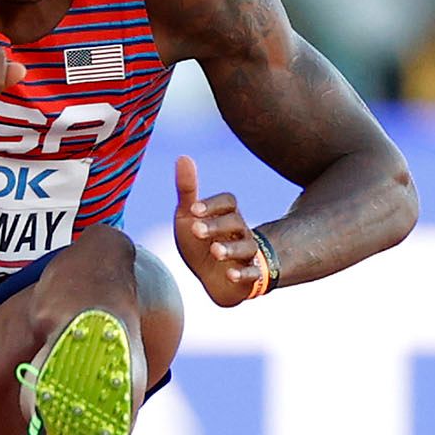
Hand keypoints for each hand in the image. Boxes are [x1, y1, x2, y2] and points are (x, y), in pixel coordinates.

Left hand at [173, 155, 268, 306]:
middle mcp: (240, 232)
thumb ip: (187, 189)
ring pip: (246, 247)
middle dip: (216, 225)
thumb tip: (183, 156)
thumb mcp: (188, 216)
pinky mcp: (248, 277)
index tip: (192, 209)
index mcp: (226, 215)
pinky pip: (252, 274)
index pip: (228, 202)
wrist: (211, 278)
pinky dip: (244, 274)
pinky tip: (231, 274)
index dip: (211, 204)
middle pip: (236, 223)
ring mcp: (246, 255)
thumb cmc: (199, 241)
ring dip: (230, 248)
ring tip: (214, 251)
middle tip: (195, 230)